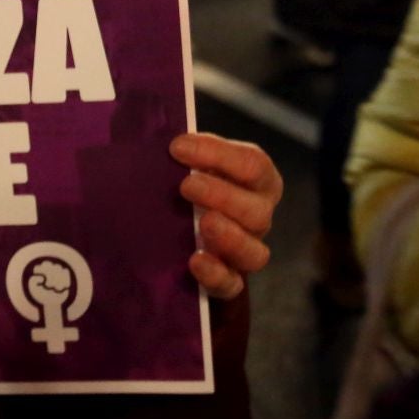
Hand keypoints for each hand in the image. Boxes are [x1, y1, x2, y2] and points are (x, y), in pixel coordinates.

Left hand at [171, 132, 280, 298]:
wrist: (172, 228)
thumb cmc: (185, 183)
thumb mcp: (186, 162)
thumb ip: (182, 150)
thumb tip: (160, 133)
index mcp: (257, 181)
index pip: (253, 164)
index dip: (219, 154)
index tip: (178, 147)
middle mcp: (258, 216)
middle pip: (257, 210)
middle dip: (223, 196)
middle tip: (187, 186)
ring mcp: (245, 251)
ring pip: (255, 253)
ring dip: (230, 236)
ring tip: (203, 223)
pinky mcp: (226, 281)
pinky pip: (232, 285)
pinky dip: (216, 274)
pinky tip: (195, 261)